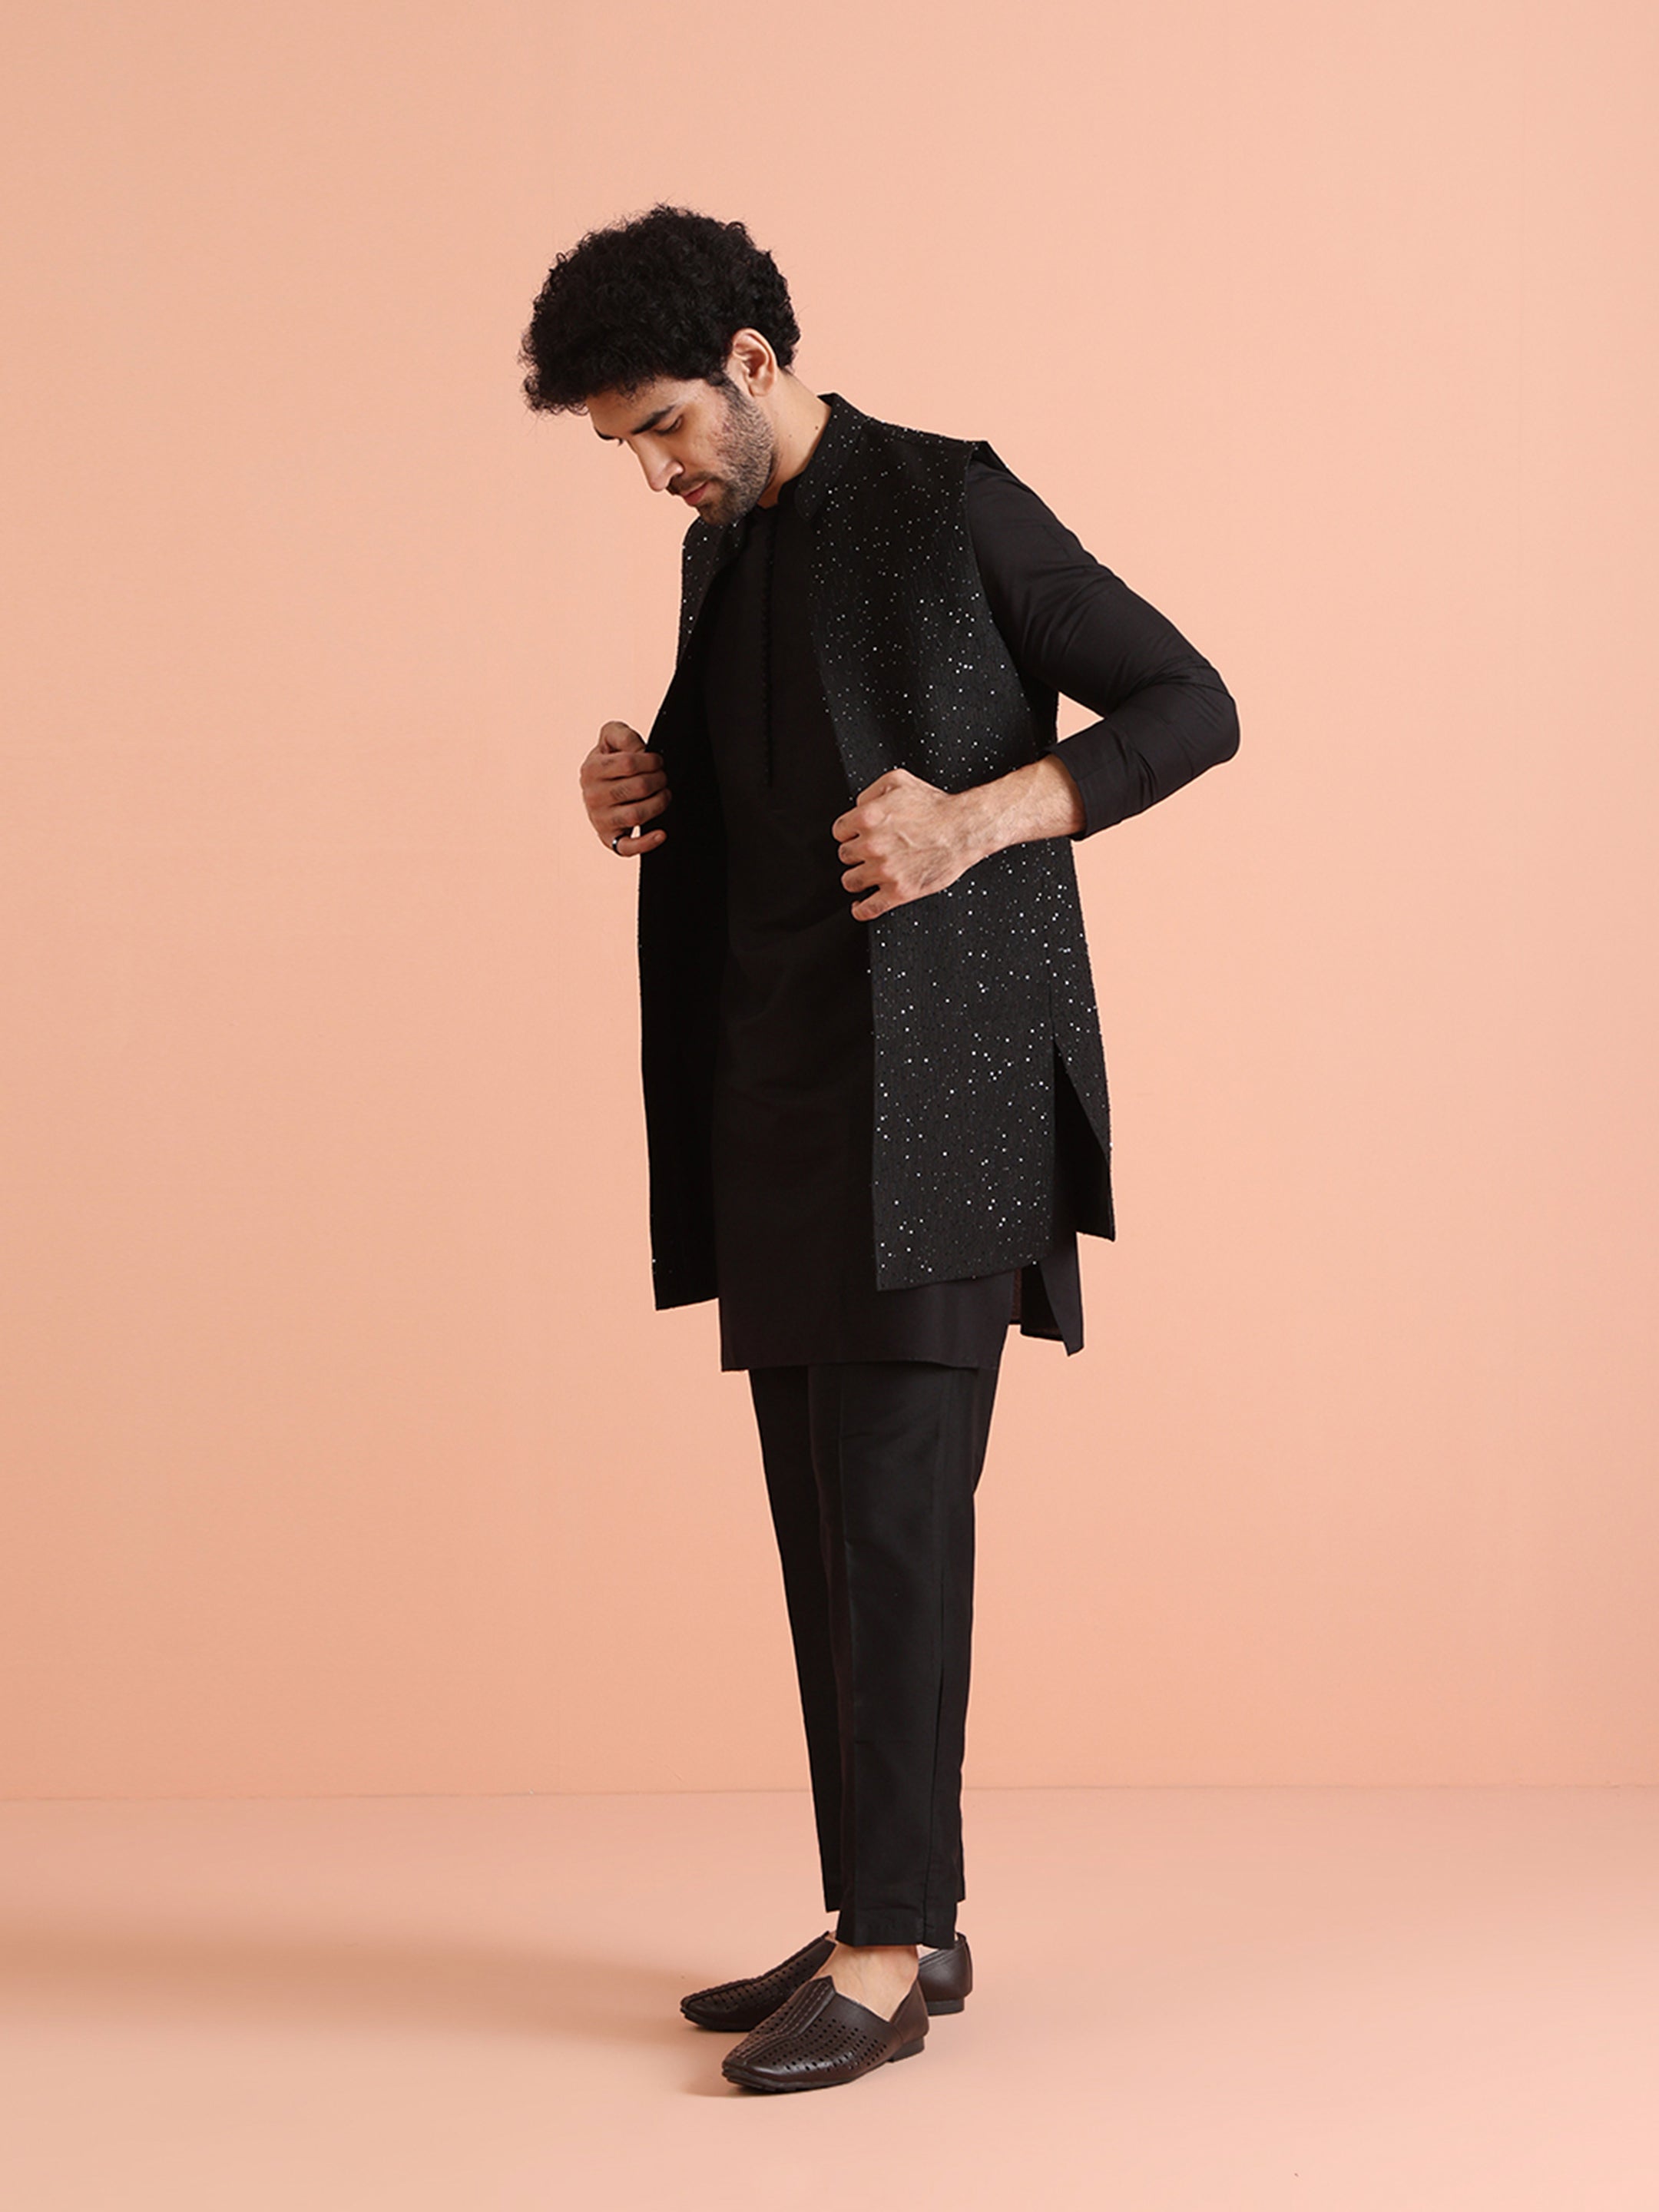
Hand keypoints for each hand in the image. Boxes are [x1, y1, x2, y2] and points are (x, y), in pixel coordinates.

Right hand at [580, 719, 670, 855]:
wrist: (598, 785)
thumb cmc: (609, 761)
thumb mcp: (610, 738)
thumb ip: (622, 735)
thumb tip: (639, 750)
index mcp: (591, 769)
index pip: (629, 764)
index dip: (651, 761)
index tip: (656, 762)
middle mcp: (592, 796)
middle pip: (638, 788)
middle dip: (659, 780)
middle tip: (662, 778)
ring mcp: (600, 819)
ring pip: (637, 814)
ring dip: (659, 803)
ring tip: (664, 795)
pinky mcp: (609, 838)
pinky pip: (627, 847)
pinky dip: (646, 843)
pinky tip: (661, 834)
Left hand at [831, 767, 980, 920]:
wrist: (963, 828)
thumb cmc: (936, 806)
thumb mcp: (898, 781)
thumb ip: (870, 792)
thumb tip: (857, 808)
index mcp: (868, 818)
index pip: (839, 831)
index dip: (850, 833)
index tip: (858, 836)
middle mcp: (872, 845)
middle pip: (845, 856)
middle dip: (856, 854)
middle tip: (871, 852)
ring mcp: (884, 870)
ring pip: (850, 881)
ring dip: (857, 878)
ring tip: (869, 874)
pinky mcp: (898, 891)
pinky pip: (868, 908)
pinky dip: (860, 909)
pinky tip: (860, 906)